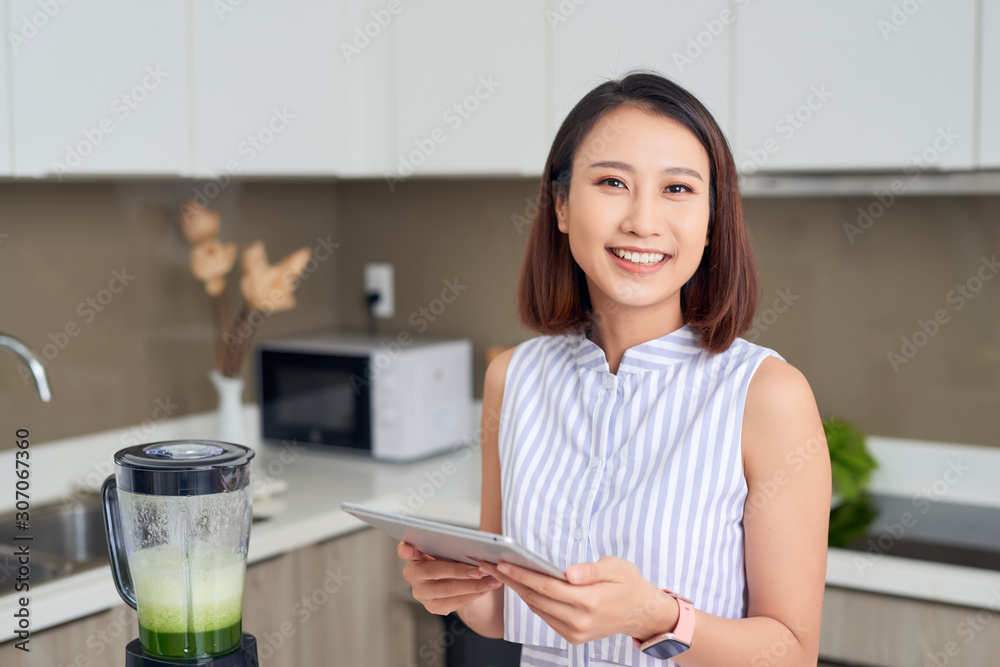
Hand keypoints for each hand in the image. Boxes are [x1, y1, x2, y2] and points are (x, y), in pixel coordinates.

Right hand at [398, 542, 502, 614]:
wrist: (447, 579)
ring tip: (493, 580)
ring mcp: (421, 595)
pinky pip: (456, 602)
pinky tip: (486, 588)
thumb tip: (467, 544)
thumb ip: (444, 544)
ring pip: (450, 591)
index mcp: (412, 557)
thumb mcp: (442, 548)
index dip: (406, 550)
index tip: (408, 550)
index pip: (406, 551)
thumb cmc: (445, 558)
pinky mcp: (433, 607)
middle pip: (437, 573)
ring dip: (475, 586)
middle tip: (481, 570)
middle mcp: (412, 577)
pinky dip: (474, 594)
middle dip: (462, 572)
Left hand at [479, 556, 678, 644]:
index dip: (522, 574)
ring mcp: (575, 632)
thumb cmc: (629, 584)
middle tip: (492, 564)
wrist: (641, 613)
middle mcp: (580, 621)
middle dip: (512, 580)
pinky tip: (522, 586)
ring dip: (518, 590)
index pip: (547, 587)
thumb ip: (590, 570)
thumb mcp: (616, 568)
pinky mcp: (573, 637)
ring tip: (502, 572)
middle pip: (536, 598)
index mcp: (590, 601)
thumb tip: (568, 573)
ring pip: (538, 609)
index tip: (503, 563)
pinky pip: (545, 617)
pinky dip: (533, 601)